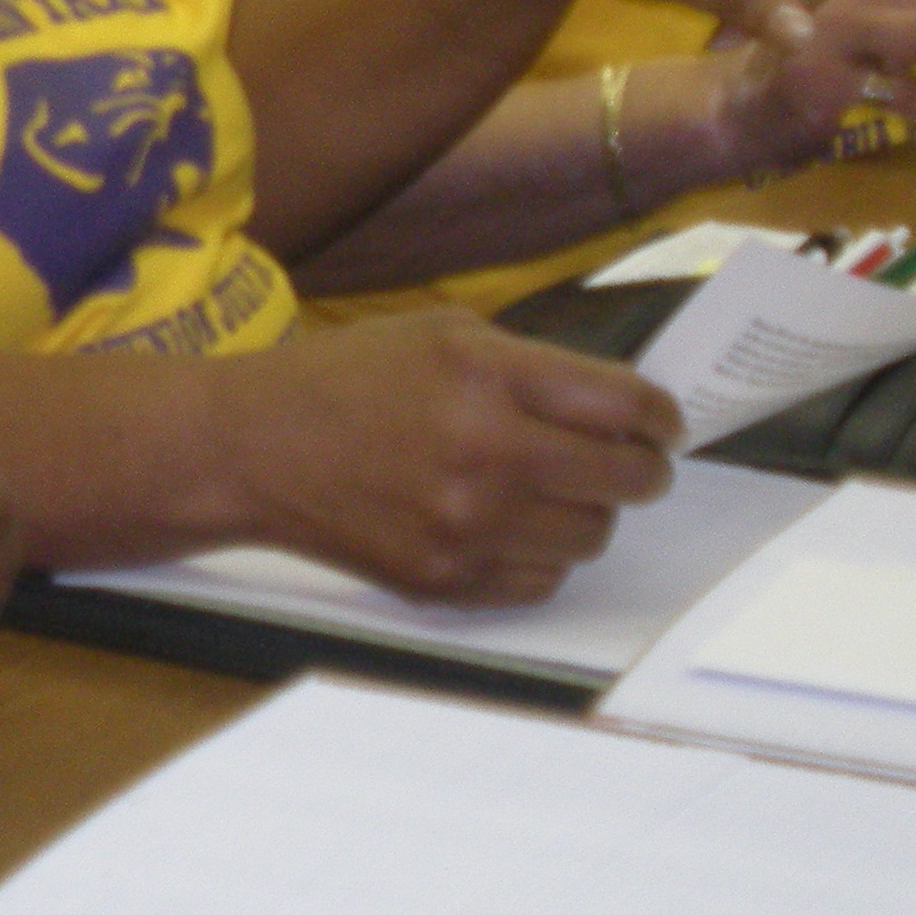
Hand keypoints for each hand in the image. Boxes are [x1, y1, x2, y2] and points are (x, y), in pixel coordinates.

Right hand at [207, 311, 679, 604]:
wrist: (253, 448)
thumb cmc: (346, 379)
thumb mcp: (442, 333)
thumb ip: (533, 364)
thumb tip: (620, 406)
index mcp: (486, 375)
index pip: (625, 406)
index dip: (661, 416)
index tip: (662, 423)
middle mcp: (486, 452)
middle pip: (626, 479)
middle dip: (641, 466)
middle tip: (626, 458)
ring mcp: (466, 526)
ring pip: (592, 535)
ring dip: (589, 511)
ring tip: (553, 488)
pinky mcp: (447, 580)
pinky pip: (543, 578)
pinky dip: (541, 552)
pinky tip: (508, 522)